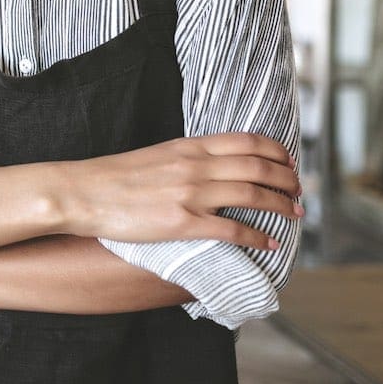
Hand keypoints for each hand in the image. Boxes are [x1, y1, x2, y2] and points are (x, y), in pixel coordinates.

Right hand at [57, 133, 301, 251]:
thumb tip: (212, 164)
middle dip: (287, 179)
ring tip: (295, 213)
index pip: (247, 141)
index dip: (276, 151)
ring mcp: (190, 194)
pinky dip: (258, 235)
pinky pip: (232, 228)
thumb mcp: (157, 154)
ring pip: (252, 194)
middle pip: (257, 166)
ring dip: (281, 204)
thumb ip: (187, 157)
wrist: (83, 191)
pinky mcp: (182, 223)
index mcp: (188, 146)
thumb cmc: (114, 176)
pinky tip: (271, 242)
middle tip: (300, 191)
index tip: (290, 161)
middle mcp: (195, 166)